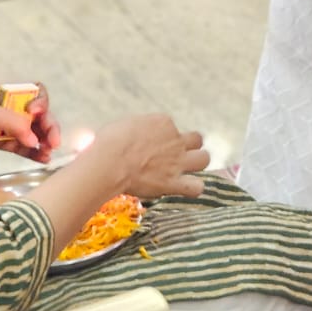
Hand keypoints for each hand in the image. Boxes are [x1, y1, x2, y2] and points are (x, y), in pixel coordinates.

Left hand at [0, 88, 57, 162]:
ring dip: (41, 141)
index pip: (34, 92)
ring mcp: (1, 125)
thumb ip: (14, 123)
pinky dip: (31, 152)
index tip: (37, 115)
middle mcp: (6, 106)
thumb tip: (35, 139)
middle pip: (36, 114)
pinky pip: (19, 146)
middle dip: (47, 126)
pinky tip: (41, 159)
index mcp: (3, 91)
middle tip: (53, 142)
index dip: (41, 103)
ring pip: (29, 132)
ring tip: (47, 155)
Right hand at [92, 114, 209, 198]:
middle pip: (197, 139)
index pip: (171, 127)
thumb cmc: (107, 143)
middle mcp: (174, 139)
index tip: (150, 147)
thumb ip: (129, 131)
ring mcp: (177, 161)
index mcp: (162, 122)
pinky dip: (194, 188)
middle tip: (177, 156)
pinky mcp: (174, 182)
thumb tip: (109, 134)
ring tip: (186, 170)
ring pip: (204, 159)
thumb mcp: (120, 127)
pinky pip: (197, 187)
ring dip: (198, 164)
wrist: (110, 162)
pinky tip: (186, 188)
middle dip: (190, 146)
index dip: (163, 138)